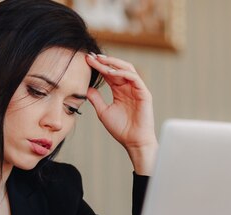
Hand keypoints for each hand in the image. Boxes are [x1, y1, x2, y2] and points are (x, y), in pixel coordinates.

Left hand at [85, 53, 157, 174]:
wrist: (134, 141)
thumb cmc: (121, 129)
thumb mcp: (103, 112)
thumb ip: (96, 99)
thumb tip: (85, 88)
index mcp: (120, 91)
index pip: (109, 74)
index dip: (98, 66)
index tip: (86, 60)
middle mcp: (129, 87)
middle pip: (117, 68)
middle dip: (104, 61)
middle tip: (91, 56)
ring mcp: (137, 89)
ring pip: (127, 68)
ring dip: (113, 63)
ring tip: (100, 60)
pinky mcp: (144, 93)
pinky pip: (134, 78)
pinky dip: (122, 73)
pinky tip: (110, 73)